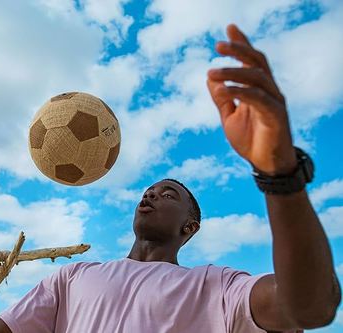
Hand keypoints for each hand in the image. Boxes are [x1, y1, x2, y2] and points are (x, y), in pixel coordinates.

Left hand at [207, 24, 296, 174]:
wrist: (265, 164)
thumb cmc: (251, 139)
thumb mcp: (230, 117)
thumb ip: (222, 98)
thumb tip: (210, 78)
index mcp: (259, 89)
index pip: (251, 60)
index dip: (242, 43)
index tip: (229, 29)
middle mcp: (269, 90)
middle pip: (257, 61)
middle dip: (239, 50)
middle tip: (218, 45)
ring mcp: (274, 101)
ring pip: (257, 77)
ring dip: (233, 72)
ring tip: (212, 72)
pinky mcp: (275, 115)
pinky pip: (257, 98)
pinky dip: (239, 91)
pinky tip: (222, 89)